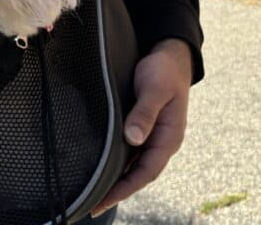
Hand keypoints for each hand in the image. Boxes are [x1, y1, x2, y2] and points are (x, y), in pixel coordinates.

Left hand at [91, 38, 192, 216]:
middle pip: (138, 174)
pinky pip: (129, 151)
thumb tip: (133, 138)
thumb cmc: (163, 71)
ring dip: (116, 179)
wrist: (169, 54)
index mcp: (169, 137)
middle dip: (117, 191)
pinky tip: (101, 167)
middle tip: (92, 206)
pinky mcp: (141, 126)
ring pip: (132, 164)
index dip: (125, 188)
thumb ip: (144, 113)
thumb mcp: (155, 90)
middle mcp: (160, 141)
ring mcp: (151, 135)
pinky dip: (116, 162)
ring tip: (93, 193)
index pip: (146, 172)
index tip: (104, 200)